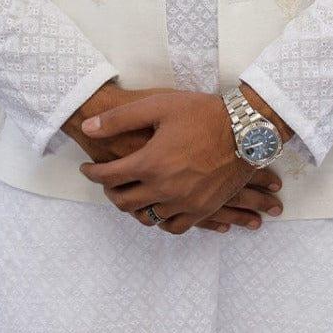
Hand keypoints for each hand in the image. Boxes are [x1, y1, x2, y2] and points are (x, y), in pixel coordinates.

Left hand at [78, 90, 283, 234]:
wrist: (245, 129)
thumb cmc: (202, 113)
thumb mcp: (158, 105)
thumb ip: (119, 118)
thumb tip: (88, 128)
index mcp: (150, 163)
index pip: (108, 177)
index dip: (92, 173)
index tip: (87, 168)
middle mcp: (164, 189)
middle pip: (124, 202)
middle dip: (109, 192)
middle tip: (107, 181)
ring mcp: (184, 203)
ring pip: (147, 217)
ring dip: (133, 206)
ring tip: (131, 192)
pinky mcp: (202, 210)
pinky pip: (173, 227)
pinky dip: (160, 220)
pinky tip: (157, 207)